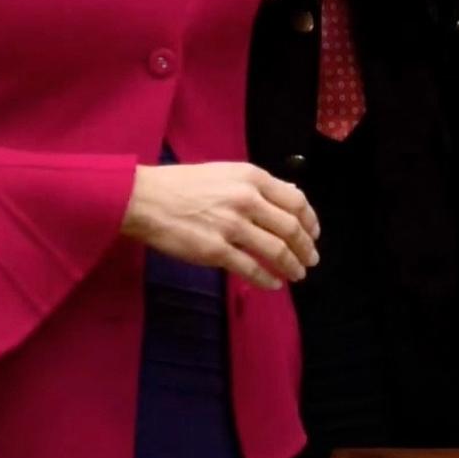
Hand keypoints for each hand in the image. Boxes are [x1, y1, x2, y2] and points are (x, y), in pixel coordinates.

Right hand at [120, 162, 320, 290]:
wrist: (145, 199)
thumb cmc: (183, 185)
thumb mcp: (227, 173)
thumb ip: (258, 186)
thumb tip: (292, 198)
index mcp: (252, 177)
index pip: (296, 201)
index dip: (310, 221)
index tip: (314, 234)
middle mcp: (246, 200)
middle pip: (290, 228)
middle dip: (305, 247)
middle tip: (311, 259)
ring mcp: (231, 226)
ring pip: (275, 250)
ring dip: (292, 265)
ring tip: (298, 274)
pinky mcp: (215, 251)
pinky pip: (250, 268)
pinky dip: (267, 279)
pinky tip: (274, 284)